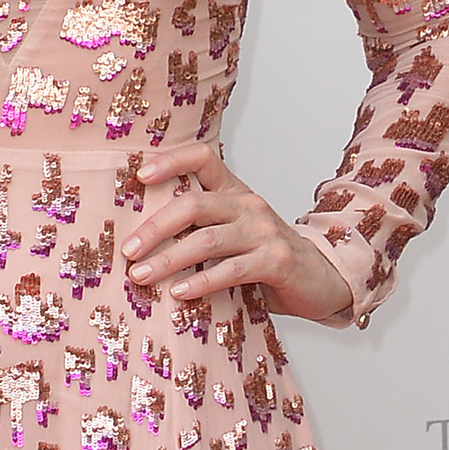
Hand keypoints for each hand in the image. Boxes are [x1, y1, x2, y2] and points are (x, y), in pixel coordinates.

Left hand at [119, 140, 353, 325]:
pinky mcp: (275, 261)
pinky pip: (231, 270)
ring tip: (141, 276)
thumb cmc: (264, 259)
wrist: (321, 278)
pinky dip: (201, 281)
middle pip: (194, 204)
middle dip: (155, 227)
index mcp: (234, 192)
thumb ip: (198, 230)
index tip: (140, 177)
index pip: (203, 157)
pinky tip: (179, 292)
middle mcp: (248, 205)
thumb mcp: (232, 235)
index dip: (171, 161)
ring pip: (207, 240)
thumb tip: (139, 243)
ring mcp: (264, 231)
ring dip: (169, 259)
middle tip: (128, 250)